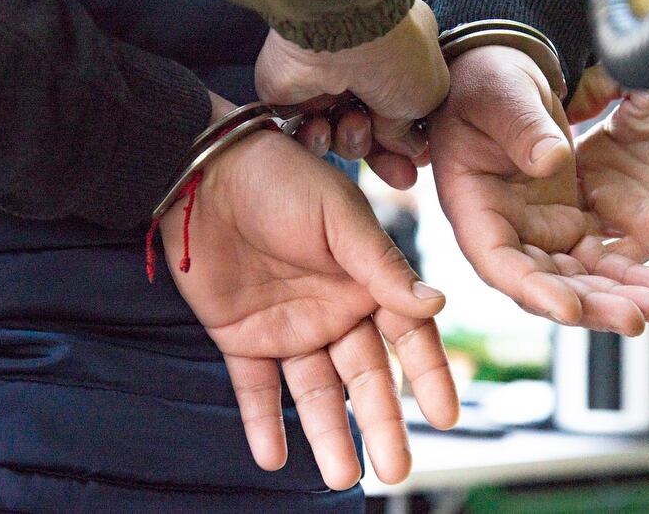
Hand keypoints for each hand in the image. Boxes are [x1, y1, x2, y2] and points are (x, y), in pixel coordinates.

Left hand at [160, 98, 458, 489]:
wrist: (201, 171)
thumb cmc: (280, 179)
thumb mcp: (339, 217)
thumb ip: (382, 265)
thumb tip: (436, 304)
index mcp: (365, 281)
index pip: (406, 337)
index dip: (427, 375)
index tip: (446, 415)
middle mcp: (332, 310)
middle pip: (363, 376)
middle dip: (381, 423)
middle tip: (395, 469)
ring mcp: (287, 327)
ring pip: (313, 391)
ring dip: (326, 433)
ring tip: (341, 477)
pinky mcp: (240, 336)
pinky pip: (253, 388)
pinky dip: (261, 422)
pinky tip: (272, 457)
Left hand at [255, 0, 448, 182]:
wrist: (338, 31)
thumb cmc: (393, 52)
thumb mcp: (427, 94)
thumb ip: (415, 127)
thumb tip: (408, 146)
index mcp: (399, 59)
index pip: (403, 112)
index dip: (408, 143)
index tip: (415, 163)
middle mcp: (362, 71)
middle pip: (373, 131)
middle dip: (385, 156)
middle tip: (400, 177)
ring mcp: (326, 82)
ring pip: (342, 136)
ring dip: (352, 140)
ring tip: (352, 122)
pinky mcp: (292, 96)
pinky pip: (306, 135)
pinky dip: (316, 137)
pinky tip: (322, 123)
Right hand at [429, 46, 648, 334]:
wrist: (505, 76)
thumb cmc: (489, 83)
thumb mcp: (500, 95)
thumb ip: (521, 126)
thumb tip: (552, 161)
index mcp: (473, 206)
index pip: (497, 261)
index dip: (532, 289)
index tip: (569, 307)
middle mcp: (503, 230)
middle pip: (542, 284)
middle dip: (588, 306)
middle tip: (633, 317)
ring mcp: (537, 231)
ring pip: (573, 280)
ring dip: (611, 298)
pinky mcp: (567, 223)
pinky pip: (596, 259)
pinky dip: (623, 274)